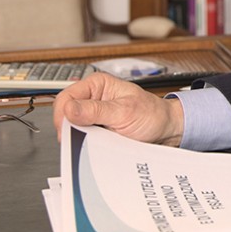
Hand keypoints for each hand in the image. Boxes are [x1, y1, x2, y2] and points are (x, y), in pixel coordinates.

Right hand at [52, 71, 184, 146]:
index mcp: (97, 85)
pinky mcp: (97, 129)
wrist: (167, 130)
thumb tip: (70, 109)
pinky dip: (87, 144)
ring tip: (95, 142)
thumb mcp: (125, 112)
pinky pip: (83, 138)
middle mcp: (93, 98)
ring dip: (80, 138)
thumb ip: (96, 111)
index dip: (63, 115)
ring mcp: (94, 115)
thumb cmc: (153, 115)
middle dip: (71, 128)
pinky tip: (97, 147)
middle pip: (65, 114)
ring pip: (73, 128)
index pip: (66, 97)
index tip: (67, 130)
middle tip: (82, 139)